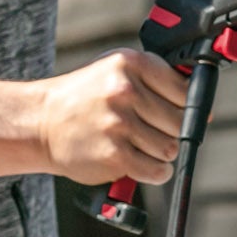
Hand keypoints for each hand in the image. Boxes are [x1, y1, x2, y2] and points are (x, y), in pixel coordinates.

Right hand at [33, 50, 188, 184]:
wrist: (40, 123)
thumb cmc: (84, 98)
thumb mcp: (114, 71)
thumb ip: (152, 77)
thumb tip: (196, 93)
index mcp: (129, 63)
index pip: (184, 88)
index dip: (188, 105)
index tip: (185, 112)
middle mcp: (125, 91)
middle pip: (180, 121)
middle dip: (174, 130)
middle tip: (156, 131)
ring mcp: (119, 123)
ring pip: (170, 147)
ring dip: (162, 152)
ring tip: (142, 146)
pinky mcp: (114, 154)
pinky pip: (156, 170)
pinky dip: (156, 172)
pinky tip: (143, 163)